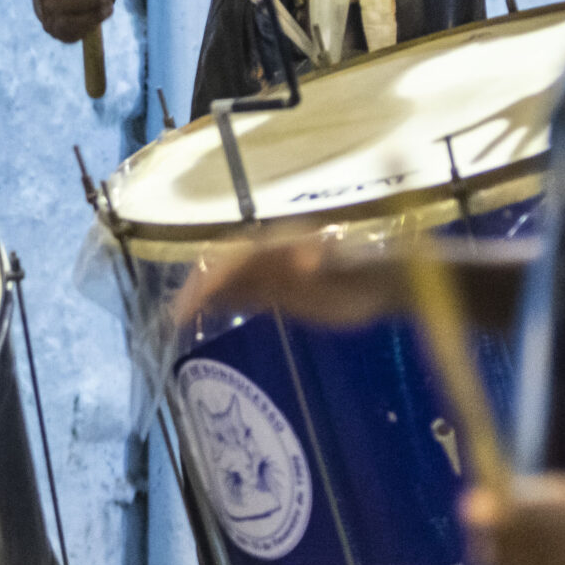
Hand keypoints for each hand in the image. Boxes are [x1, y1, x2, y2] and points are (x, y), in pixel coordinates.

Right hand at [172, 236, 409, 329]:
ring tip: (183, 316)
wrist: (389, 282)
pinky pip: (245, 283)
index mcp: (282, 246)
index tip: (185, 310)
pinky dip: (224, 296)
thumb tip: (299, 257)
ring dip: (207, 291)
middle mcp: (273, 248)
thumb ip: (320, 269)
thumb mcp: (346, 279)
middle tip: (175, 318)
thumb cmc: (369, 282)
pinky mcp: (282, 280)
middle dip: (198, 286)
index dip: (206, 282)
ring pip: (231, 271)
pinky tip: (212, 311)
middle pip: (225, 262)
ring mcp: (276, 263)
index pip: (231, 259)